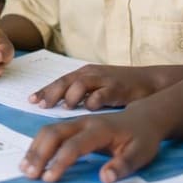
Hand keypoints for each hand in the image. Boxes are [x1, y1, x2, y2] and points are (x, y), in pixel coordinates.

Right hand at [20, 108, 166, 182]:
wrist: (145, 118)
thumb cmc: (143, 139)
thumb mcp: (141, 154)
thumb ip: (123, 166)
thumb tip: (104, 179)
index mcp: (100, 129)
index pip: (74, 146)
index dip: (59, 162)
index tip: (48, 179)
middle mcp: (84, 122)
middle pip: (54, 132)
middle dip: (39, 153)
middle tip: (30, 174)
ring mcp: (77, 122)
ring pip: (49, 130)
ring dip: (35, 148)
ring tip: (26, 168)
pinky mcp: (73, 125)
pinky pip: (51, 131)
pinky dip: (38, 144)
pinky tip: (33, 158)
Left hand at [31, 65, 163, 109]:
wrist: (151, 82)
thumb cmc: (120, 87)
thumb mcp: (96, 88)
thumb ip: (78, 96)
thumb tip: (56, 107)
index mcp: (84, 74)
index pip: (60, 81)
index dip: (45, 90)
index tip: (31, 100)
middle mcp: (92, 74)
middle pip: (66, 81)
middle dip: (52, 92)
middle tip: (42, 105)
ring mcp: (105, 80)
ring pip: (82, 84)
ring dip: (71, 95)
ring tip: (64, 107)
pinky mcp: (119, 88)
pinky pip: (104, 93)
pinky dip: (94, 100)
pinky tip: (88, 108)